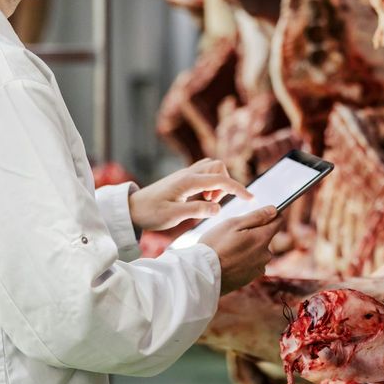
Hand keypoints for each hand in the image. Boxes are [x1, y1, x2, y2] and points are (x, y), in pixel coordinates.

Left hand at [128, 158, 252, 231]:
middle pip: (218, 167)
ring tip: (207, 202)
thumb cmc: (150, 213)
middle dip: (225, 183)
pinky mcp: (183, 179)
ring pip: (212, 169)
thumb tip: (217, 207)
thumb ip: (196, 210)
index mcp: (188, 182)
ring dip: (217, 183)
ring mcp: (185, 175)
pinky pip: (204, 174)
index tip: (251, 199)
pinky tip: (201, 199)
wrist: (132, 208)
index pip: (220, 180)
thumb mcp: (173, 216)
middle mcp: (188, 174)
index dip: (238, 189)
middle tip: (213, 203)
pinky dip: (210, 184)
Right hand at [200, 206, 281, 294]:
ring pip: (258, 251)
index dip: (271, 214)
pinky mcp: (250, 278)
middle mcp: (265, 254)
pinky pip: (251, 263)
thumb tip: (274, 210)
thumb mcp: (233, 224)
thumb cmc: (215, 245)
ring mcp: (258, 268)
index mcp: (262, 238)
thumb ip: (256, 216)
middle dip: (254, 233)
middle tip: (233, 234)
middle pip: (266, 237)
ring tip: (228, 249)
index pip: (277, 221)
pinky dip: (244, 260)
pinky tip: (229, 260)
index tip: (261, 213)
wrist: (202, 275)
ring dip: (248, 248)